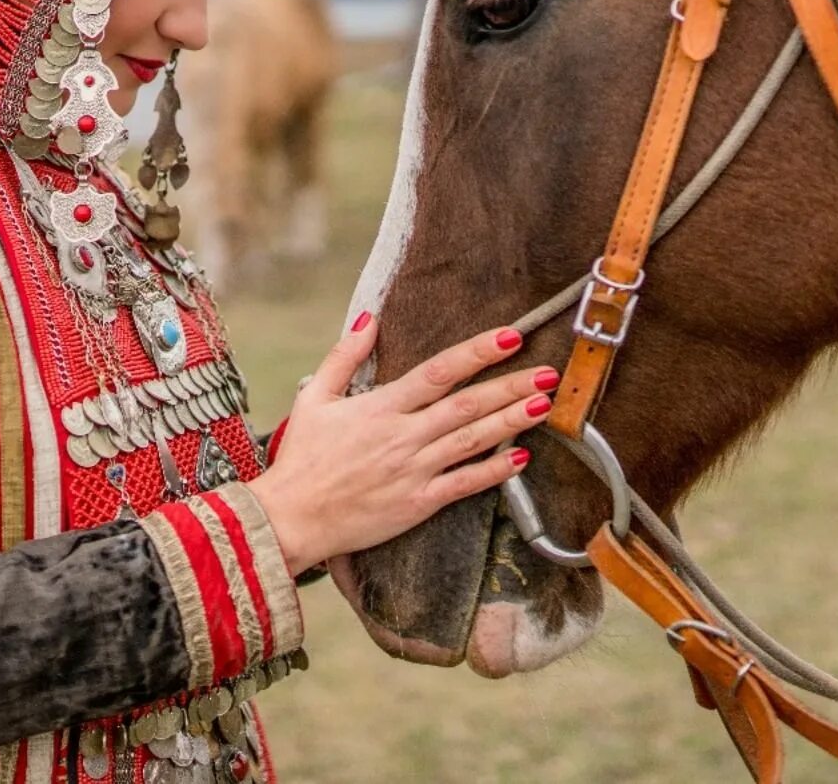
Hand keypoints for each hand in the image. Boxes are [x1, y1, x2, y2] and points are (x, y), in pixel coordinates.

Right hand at [246, 316, 557, 576]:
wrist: (290, 518)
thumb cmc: (300, 458)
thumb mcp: (314, 397)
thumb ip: (344, 356)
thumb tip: (369, 319)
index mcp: (381, 407)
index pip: (438, 372)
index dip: (476, 352)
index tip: (509, 336)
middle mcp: (403, 436)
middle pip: (467, 404)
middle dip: (510, 385)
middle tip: (547, 371)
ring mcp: (413, 471)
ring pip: (472, 441)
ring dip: (511, 421)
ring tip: (543, 404)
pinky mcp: (418, 504)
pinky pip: (464, 485)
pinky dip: (495, 471)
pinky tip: (521, 457)